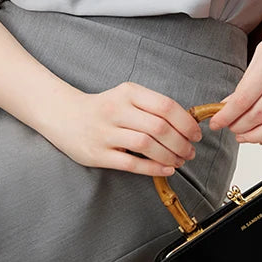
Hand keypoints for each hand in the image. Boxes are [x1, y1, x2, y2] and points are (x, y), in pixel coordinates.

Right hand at [42, 81, 203, 176]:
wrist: (64, 115)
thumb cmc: (104, 107)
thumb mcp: (126, 96)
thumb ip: (152, 106)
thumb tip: (187, 124)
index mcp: (127, 92)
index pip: (165, 106)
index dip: (186, 122)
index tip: (196, 134)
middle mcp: (116, 110)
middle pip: (159, 127)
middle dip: (181, 142)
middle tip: (190, 152)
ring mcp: (105, 132)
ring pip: (147, 145)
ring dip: (169, 156)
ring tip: (179, 161)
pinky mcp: (97, 154)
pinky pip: (131, 163)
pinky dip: (153, 168)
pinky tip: (166, 169)